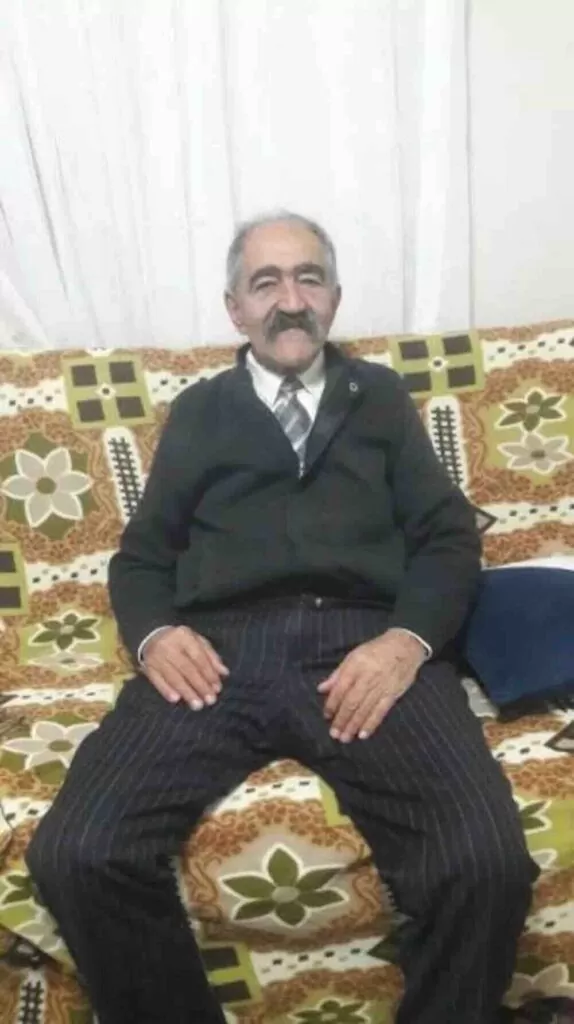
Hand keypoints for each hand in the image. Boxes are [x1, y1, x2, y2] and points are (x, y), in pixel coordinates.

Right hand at [141, 625, 228, 708]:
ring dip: (186, 692)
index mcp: (184, 636)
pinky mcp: (147, 667)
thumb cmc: (180, 641)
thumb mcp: (197, 641)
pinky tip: (176, 699)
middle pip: (187, 668)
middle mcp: (169, 645)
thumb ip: (211, 656)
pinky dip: (166, 690)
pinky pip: (156, 680)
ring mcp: (156, 657)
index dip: (209, 673)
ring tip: (197, 705)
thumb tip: (224, 673)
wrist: (150, 636)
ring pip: (173, 676)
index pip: (198, 657)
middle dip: (200, 685)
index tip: (217, 688)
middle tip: (210, 700)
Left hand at [318, 628, 425, 742]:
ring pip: (365, 709)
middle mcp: (367, 678)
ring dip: (354, 725)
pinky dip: (372, 724)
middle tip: (334, 734)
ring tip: (345, 738)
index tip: (326, 716)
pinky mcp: (393, 694)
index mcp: (355, 666)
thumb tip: (321, 689)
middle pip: (352, 702)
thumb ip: (338, 674)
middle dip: (342, 720)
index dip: (332, 704)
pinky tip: (363, 734)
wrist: (405, 647)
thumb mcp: (354, 656)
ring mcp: (381, 687)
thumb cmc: (376, 650)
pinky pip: (381, 712)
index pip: (340, 689)